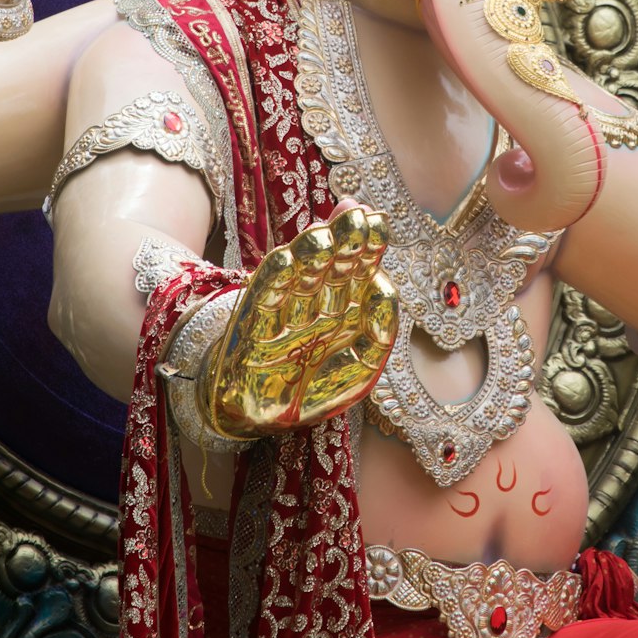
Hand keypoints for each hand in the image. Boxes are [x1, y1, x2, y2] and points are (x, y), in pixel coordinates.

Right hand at [205, 199, 397, 435]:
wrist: (262, 421)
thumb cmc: (314, 391)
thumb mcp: (360, 366)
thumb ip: (378, 331)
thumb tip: (385, 286)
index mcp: (345, 308)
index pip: (359, 269)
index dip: (369, 245)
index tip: (379, 221)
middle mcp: (315, 304)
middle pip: (331, 266)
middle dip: (344, 241)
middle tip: (357, 217)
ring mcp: (283, 312)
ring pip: (299, 276)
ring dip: (309, 254)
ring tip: (324, 236)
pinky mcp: (252, 328)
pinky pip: (263, 300)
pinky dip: (273, 280)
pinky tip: (285, 260)